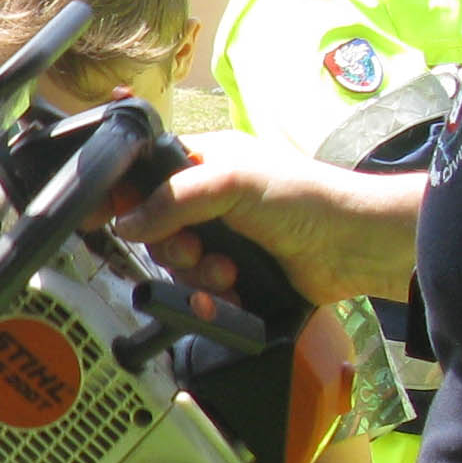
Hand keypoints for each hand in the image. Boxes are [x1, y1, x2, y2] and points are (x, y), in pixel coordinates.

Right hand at [127, 125, 419, 307]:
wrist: (353, 246)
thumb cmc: (304, 197)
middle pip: (155, 230)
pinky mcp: (236, 277)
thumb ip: (173, 198)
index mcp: (206, 163)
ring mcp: (223, 240)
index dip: (126, 196)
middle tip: (194, 248)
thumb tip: (126, 222)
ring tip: (227, 273)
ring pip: (176, 267)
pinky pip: (200, 294)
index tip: (108, 218)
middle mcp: (209, 200)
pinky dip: (211, 299)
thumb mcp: (232, 182)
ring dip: (197, 276)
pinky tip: (230, 295)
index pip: (146, 175)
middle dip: (172, 247)